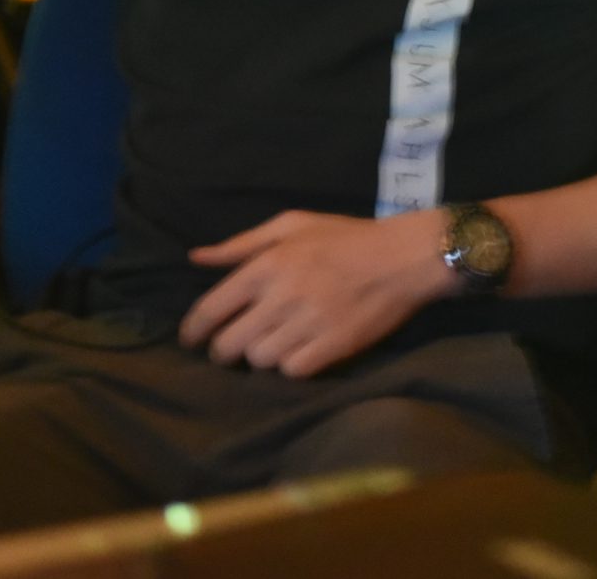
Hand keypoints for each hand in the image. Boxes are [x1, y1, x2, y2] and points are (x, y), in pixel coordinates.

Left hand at [180, 209, 456, 377]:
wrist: (405, 257)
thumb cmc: (346, 238)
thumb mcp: (293, 225)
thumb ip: (242, 244)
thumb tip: (196, 258)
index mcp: (268, 264)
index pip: (211, 308)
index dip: (193, 331)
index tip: (190, 341)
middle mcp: (283, 295)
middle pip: (230, 344)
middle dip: (224, 351)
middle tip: (233, 348)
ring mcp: (309, 323)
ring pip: (260, 360)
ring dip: (261, 357)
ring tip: (273, 344)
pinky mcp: (334, 346)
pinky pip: (292, 371)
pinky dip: (290, 366)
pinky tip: (299, 352)